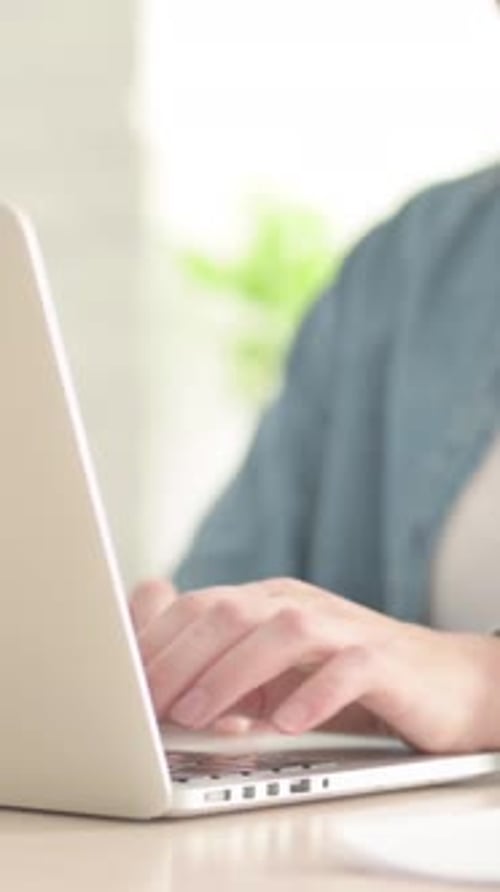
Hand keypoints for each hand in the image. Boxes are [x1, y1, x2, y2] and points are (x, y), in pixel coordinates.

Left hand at [130, 577, 499, 752]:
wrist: (441, 680)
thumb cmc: (346, 679)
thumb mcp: (275, 675)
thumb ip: (225, 672)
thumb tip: (160, 688)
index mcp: (267, 602)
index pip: (199, 606)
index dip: (156, 641)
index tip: (123, 683)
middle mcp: (299, 605)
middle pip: (229, 612)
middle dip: (179, 658)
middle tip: (148, 703)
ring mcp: (344, 628)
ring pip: (282, 631)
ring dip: (233, 674)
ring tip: (201, 716)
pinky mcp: (384, 661)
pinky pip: (347, 668)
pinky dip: (314, 693)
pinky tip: (288, 723)